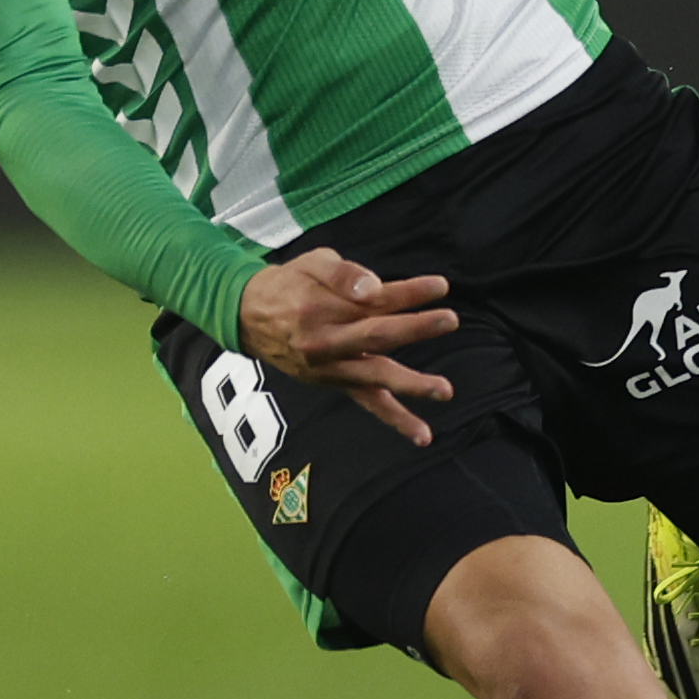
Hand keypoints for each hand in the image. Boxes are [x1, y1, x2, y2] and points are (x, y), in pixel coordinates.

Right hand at [240, 249, 461, 447]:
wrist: (249, 315)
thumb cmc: (290, 283)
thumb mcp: (313, 263)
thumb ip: (343, 273)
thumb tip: (373, 288)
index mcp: (321, 308)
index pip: (373, 300)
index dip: (409, 293)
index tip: (441, 286)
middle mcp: (326, 342)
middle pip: (376, 336)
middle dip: (415, 329)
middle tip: (449, 320)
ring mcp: (331, 368)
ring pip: (375, 377)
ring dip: (411, 384)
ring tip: (445, 390)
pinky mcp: (336, 383)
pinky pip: (367, 403)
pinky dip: (395, 419)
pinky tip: (423, 436)